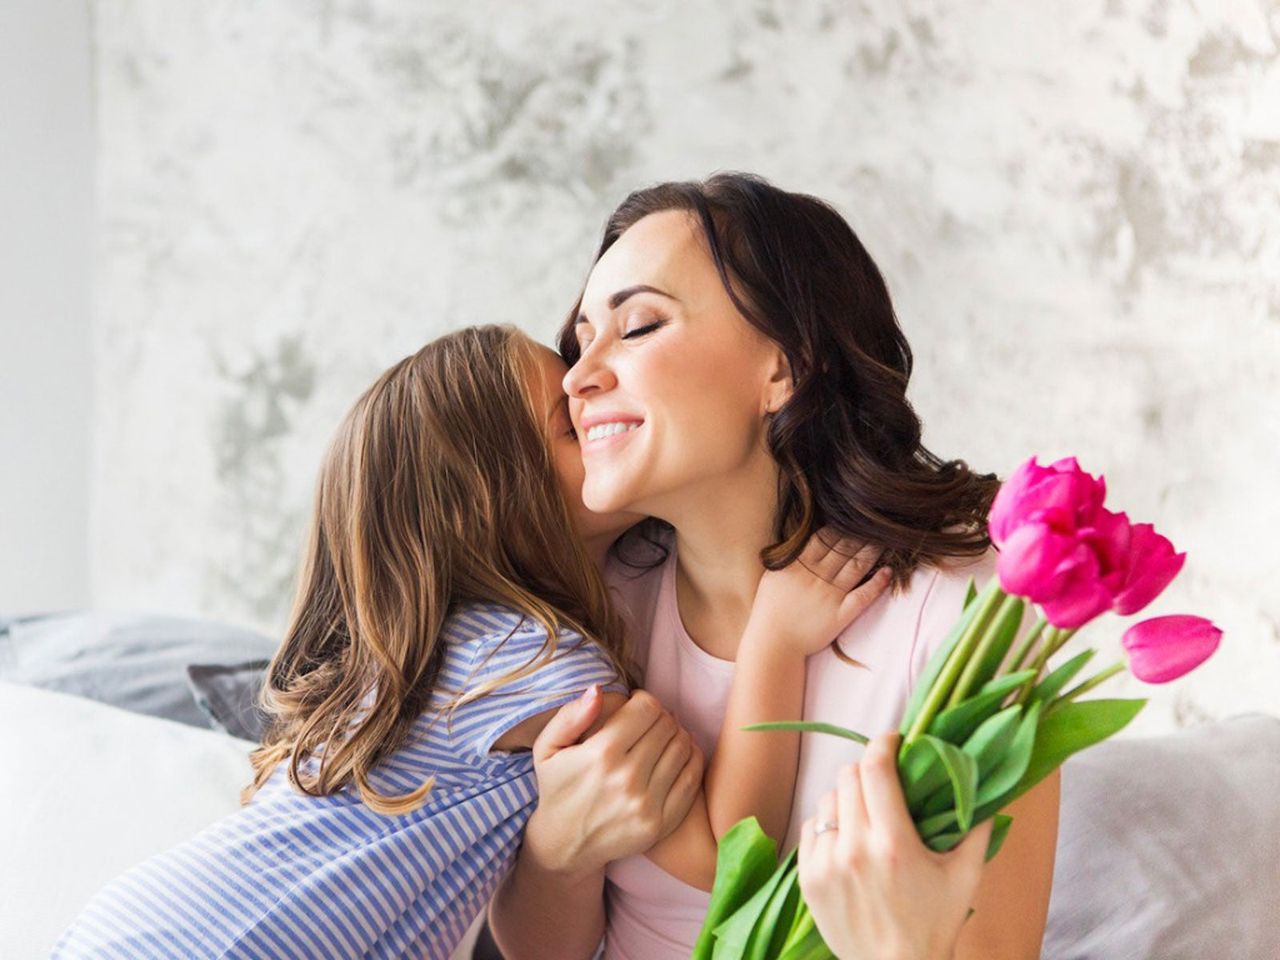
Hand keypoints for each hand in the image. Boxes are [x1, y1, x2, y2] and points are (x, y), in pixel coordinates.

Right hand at [524, 686, 703, 877]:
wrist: (565, 845)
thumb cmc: (557, 788)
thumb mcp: (547, 748)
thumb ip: (570, 715)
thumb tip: (597, 690)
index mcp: (601, 754)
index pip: (647, 708)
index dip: (645, 700)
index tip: (636, 705)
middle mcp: (626, 778)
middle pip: (667, 726)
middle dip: (661, 716)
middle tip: (650, 722)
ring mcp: (646, 803)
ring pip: (682, 748)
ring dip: (677, 735)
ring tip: (663, 737)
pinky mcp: (660, 823)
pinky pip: (691, 779)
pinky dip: (691, 759)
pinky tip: (679, 754)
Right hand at [749, 529, 889, 657]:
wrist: (773, 643)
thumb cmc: (769, 610)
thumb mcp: (773, 576)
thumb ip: (789, 558)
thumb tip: (804, 541)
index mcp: (798, 565)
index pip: (825, 538)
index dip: (841, 528)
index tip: (853, 520)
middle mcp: (816, 576)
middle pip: (844, 548)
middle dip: (861, 534)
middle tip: (875, 524)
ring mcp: (830, 595)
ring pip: (856, 566)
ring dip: (872, 551)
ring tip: (884, 540)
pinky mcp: (841, 614)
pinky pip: (863, 595)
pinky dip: (877, 583)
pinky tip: (888, 572)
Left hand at [798, 733, 991, 959]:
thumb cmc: (934, 924)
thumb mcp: (965, 876)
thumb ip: (977, 827)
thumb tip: (986, 785)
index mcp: (893, 843)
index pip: (875, 769)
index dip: (882, 744)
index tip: (892, 740)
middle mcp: (854, 848)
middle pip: (848, 777)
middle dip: (868, 769)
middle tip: (883, 778)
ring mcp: (826, 863)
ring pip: (828, 799)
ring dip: (847, 797)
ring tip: (865, 811)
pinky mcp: (807, 877)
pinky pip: (811, 827)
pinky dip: (828, 824)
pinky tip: (846, 836)